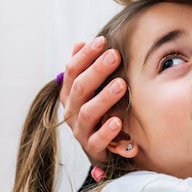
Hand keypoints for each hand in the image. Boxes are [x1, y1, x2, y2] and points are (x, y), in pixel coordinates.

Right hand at [60, 36, 126, 165]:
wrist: (106, 150)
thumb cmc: (101, 112)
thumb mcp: (93, 90)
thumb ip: (86, 68)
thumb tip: (80, 43)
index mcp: (70, 94)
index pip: (72, 71)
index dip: (85, 55)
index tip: (102, 41)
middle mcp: (71, 111)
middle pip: (79, 89)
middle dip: (96, 71)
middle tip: (114, 56)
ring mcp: (81, 131)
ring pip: (87, 113)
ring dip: (104, 98)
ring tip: (121, 84)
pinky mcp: (93, 149)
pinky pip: (97, 141)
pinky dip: (106, 131)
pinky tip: (118, 121)